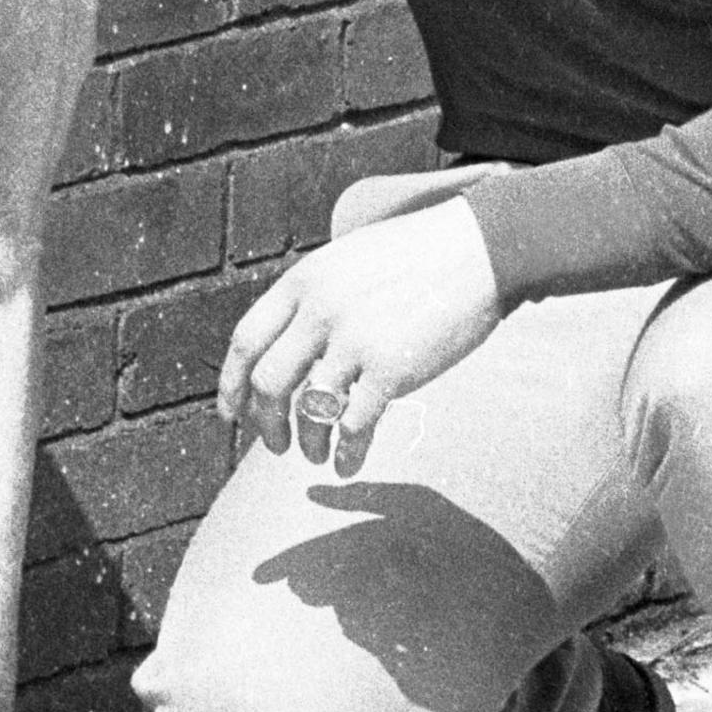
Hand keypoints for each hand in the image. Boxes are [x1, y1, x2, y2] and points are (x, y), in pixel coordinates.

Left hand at [217, 198, 506, 469]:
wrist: (481, 248)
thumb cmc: (418, 255)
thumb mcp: (347, 260)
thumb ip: (314, 297)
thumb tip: (289, 345)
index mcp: (303, 281)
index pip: (247, 339)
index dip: (232, 382)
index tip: (231, 413)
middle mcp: (320, 310)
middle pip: (269, 381)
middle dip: (264, 422)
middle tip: (273, 444)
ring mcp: (354, 340)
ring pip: (308, 409)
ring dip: (306, 442)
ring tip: (314, 455)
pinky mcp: (392, 367)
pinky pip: (355, 424)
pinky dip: (346, 451)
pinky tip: (348, 463)